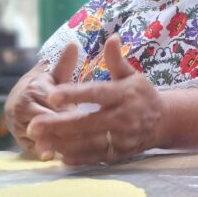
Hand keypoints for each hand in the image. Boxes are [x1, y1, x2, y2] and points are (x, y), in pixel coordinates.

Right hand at [4, 43, 77, 157]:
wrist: (21, 97)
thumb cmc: (45, 85)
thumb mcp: (54, 73)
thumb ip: (64, 63)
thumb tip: (72, 44)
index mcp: (32, 89)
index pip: (49, 103)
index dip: (63, 111)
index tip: (77, 115)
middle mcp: (20, 107)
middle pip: (42, 122)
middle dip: (59, 130)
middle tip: (80, 138)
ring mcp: (17, 125)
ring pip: (35, 137)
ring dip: (51, 145)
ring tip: (68, 152)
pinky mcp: (19, 140)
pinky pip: (31, 149)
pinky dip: (44, 153)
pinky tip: (58, 158)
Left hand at [27, 34, 166, 165]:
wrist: (164, 122)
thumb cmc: (142, 94)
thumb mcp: (133, 75)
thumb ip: (117, 60)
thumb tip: (111, 37)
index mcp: (124, 94)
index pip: (96, 93)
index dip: (74, 94)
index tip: (51, 95)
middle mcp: (124, 117)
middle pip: (87, 122)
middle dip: (59, 125)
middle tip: (33, 126)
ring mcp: (122, 138)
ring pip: (89, 143)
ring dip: (63, 144)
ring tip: (40, 141)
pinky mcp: (121, 153)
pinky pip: (97, 157)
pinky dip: (79, 159)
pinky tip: (60, 156)